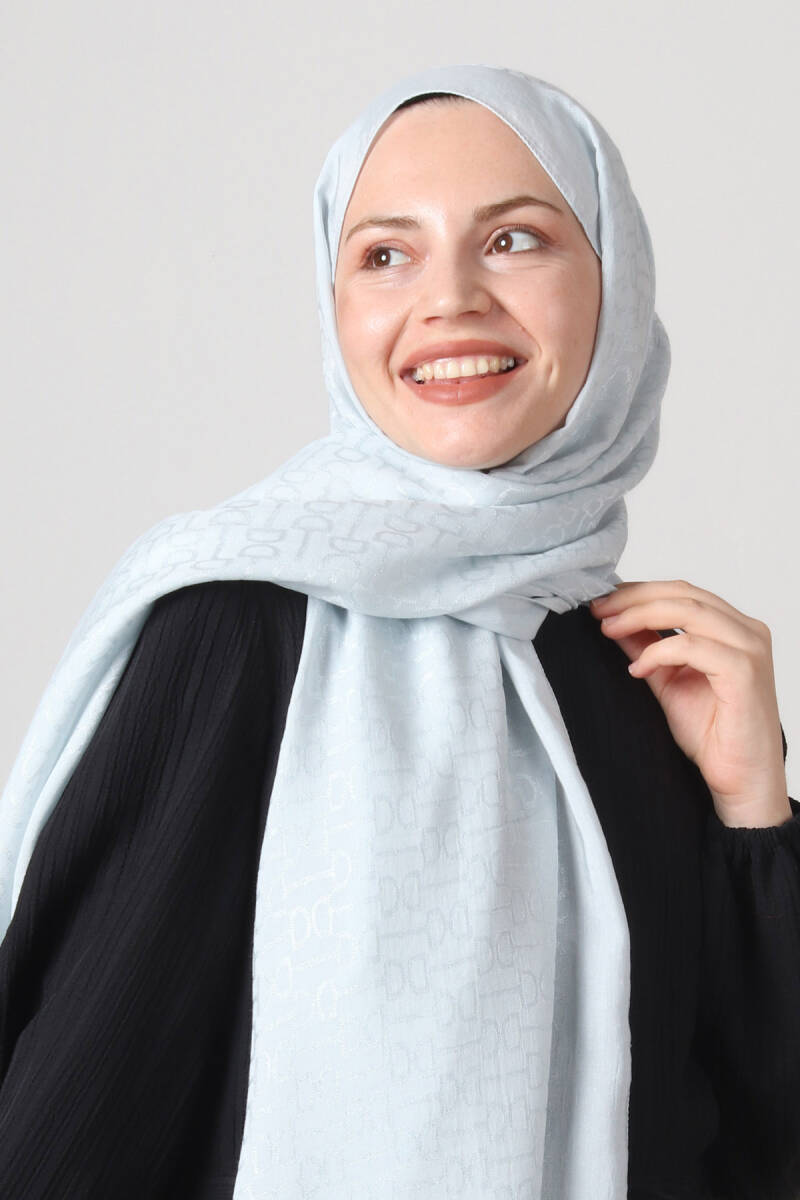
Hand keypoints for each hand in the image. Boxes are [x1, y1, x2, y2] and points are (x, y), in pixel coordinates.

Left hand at [589, 579, 791, 827]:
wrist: (740, 780)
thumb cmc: (714, 735)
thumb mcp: (668, 682)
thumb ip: (647, 649)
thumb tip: (615, 622)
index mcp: (733, 628)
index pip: (682, 592)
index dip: (639, 592)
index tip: (603, 603)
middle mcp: (747, 631)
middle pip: (683, 594)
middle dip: (634, 599)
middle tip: (599, 611)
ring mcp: (749, 649)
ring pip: (688, 611)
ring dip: (640, 617)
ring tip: (609, 630)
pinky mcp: (744, 672)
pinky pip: (692, 646)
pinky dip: (657, 652)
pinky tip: (637, 670)